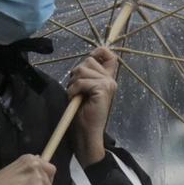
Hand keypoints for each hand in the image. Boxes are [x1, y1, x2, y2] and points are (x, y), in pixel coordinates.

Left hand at [68, 46, 119, 163]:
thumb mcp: (84, 89)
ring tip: (76, 96)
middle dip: (76, 74)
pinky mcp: (103, 89)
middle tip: (77, 90)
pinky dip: (73, 90)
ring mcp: (108, 84)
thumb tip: (86, 58)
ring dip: (73, 83)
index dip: (99, 51)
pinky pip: (81, 81)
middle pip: (88, 60)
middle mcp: (111, 80)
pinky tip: (75, 99)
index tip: (90, 58)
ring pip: (82, 69)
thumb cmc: (83, 114)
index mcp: (108, 79)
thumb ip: (86, 75)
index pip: (108, 55)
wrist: (87, 133)